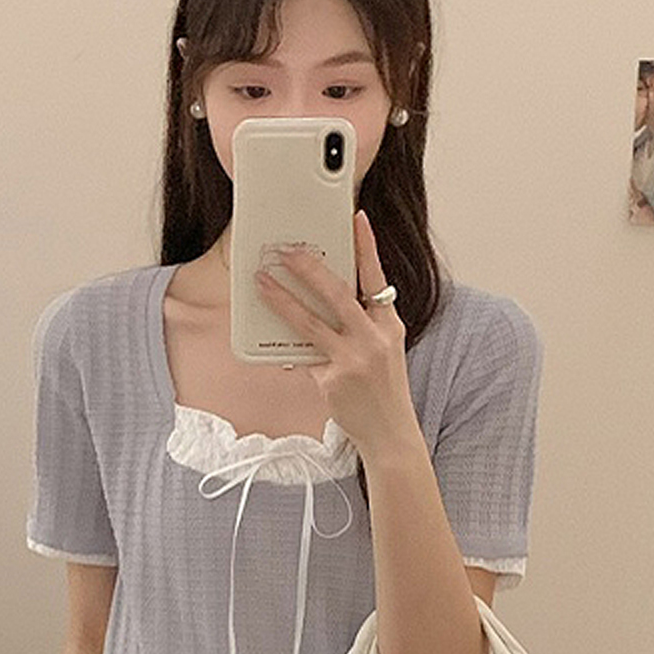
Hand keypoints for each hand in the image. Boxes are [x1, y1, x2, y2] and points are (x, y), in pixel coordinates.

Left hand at [253, 209, 420, 463]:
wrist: (390, 433)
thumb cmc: (384, 389)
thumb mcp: (384, 350)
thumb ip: (363, 325)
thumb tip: (325, 302)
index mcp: (389, 325)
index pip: (377, 278)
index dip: (367, 247)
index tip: (356, 220)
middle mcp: (374, 338)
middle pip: (338, 293)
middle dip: (309, 268)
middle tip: (288, 250)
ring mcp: (353, 359)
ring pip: (310, 321)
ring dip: (282, 299)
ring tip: (262, 282)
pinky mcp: (332, 379)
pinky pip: (302, 355)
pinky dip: (285, 346)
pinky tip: (268, 336)